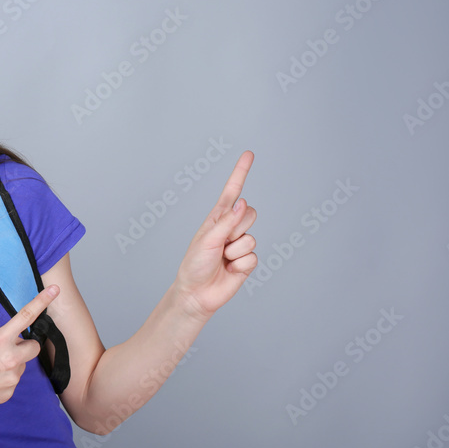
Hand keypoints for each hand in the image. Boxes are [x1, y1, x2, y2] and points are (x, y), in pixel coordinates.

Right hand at [0, 286, 58, 418]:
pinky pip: (12, 381)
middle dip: (25, 347)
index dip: (42, 301)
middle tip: (7, 350)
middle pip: (34, 347)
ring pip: (21, 366)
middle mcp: (10, 360)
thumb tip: (13, 345)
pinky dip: (3, 380)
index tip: (55, 290)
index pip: (25, 317)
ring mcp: (11, 379)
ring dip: (11, 365)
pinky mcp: (8, 393)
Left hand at [174, 150, 257, 321]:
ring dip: (235, 250)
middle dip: (238, 228)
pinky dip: (240, 265)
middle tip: (222, 243)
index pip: (233, 191)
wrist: (197, 293)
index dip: (241, 172)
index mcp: (218, 218)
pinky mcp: (247, 261)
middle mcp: (231, 228)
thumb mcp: (207, 239)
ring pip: (251, 237)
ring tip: (222, 259)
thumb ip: (227, 221)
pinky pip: (253, 256)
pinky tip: (229, 270)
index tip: (249, 154)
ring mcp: (240, 244)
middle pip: (251, 213)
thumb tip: (243, 203)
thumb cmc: (195, 264)